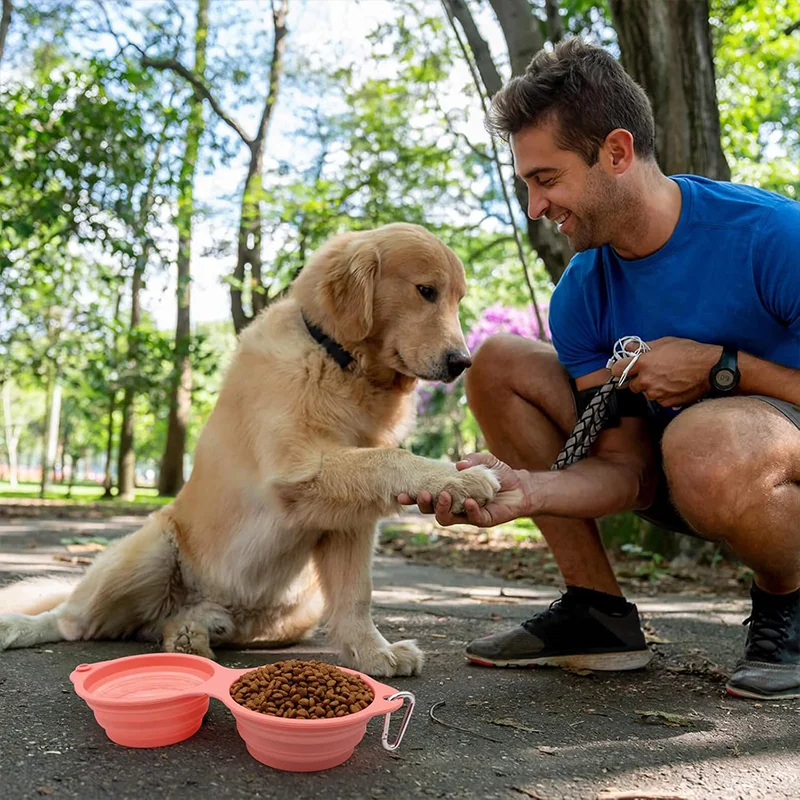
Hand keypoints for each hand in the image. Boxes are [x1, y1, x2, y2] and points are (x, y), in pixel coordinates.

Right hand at [397, 453, 529, 527]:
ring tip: (443, 496)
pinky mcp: (481, 520)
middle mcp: (453, 505)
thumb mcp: (485, 460)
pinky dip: (469, 510)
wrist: (520, 487)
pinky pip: (471, 518)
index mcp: (448, 491)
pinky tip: (470, 501)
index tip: (400, 493)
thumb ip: (472, 458)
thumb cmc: (497, 474)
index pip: (426, 495)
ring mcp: (465, 514)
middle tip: (421, 494)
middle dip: (422, 504)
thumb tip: (459, 464)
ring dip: (441, 509)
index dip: (412, 497)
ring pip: (445, 518)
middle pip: (429, 510)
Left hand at [610, 337, 720, 406]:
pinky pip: (659, 400)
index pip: (617, 369)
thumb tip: (629, 347)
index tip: (623, 368)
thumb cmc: (689, 352)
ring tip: (666, 379)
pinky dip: (663, 395)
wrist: (710, 368)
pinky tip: (673, 386)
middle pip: (631, 385)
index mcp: (642, 363)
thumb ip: (643, 347)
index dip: (619, 368)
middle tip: (652, 373)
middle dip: (638, 380)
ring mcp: (656, 393)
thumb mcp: (665, 342)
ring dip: (652, 388)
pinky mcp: (666, 402)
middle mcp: (646, 380)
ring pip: (646, 393)